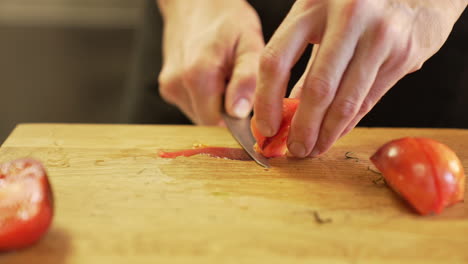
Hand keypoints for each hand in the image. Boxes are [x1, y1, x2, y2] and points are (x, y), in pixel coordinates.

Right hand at [157, 0, 263, 124]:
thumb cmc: (227, 21)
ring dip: (215, 105)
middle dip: (226, 113)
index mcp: (199, 76)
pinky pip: (192, 105)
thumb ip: (246, 80)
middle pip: (208, 123)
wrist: (197, 2)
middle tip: (236, 84)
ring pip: (199, 115)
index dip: (237, 123)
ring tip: (224, 77)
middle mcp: (177, 83)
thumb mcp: (250, 44)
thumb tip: (239, 114)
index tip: (248, 106)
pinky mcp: (166, 87)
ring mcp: (169, 86)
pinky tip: (212, 77)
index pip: (219, 126)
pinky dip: (205, 99)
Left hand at [253, 0, 466, 156]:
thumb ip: (302, 63)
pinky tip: (335, 134)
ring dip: (326, 134)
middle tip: (295, 149)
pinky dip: (347, 124)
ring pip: (345, 101)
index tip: (266, 127)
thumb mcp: (319, 21)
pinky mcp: (402, 55)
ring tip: (313, 149)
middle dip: (302, 128)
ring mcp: (379, 35)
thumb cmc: (356, 8)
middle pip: (317, 88)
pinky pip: (367, 101)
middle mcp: (347, 17)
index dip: (267, 101)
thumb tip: (285, 112)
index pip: (276, 60)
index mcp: (312, 5)